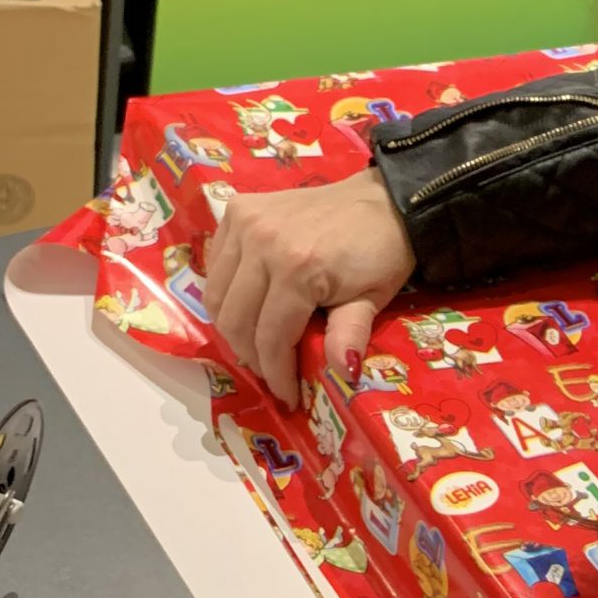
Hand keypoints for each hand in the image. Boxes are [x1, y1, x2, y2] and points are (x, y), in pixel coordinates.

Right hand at [204, 169, 416, 404]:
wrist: (382, 200)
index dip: (276, 374)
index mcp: (298, 267)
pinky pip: (215, 265)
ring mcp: (244, 222)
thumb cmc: (380, 252)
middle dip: (250, 356)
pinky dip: (226, 291)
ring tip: (257, 344)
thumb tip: (340, 374)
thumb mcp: (372, 299)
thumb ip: (349, 335)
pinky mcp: (237, 210)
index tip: (287, 396)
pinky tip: (249, 305)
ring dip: (232, 327)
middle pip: (234, 319)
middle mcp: (262, 242)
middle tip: (270, 372)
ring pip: (216, 295)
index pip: (271, 337)